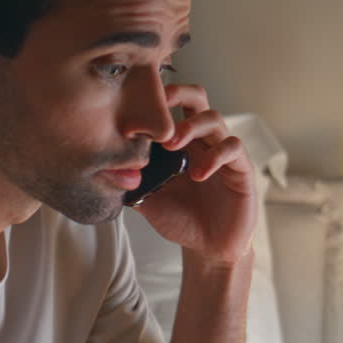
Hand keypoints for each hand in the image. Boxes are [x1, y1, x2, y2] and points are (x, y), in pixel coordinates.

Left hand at [134, 84, 257, 265]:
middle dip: (179, 94)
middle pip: (197, 98)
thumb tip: (102, 169)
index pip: (173, 105)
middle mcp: (202, 141)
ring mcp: (223, 152)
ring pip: (214, 119)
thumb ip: (129, 181)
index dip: (158, 98)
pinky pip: (233, 148)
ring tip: (172, 146)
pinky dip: (215, 155)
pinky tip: (197, 173)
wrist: (207, 248)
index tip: (136, 103)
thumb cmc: (179, 218)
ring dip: (191, 126)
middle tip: (159, 110)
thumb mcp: (147, 198)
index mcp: (180, 142)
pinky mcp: (241, 169)